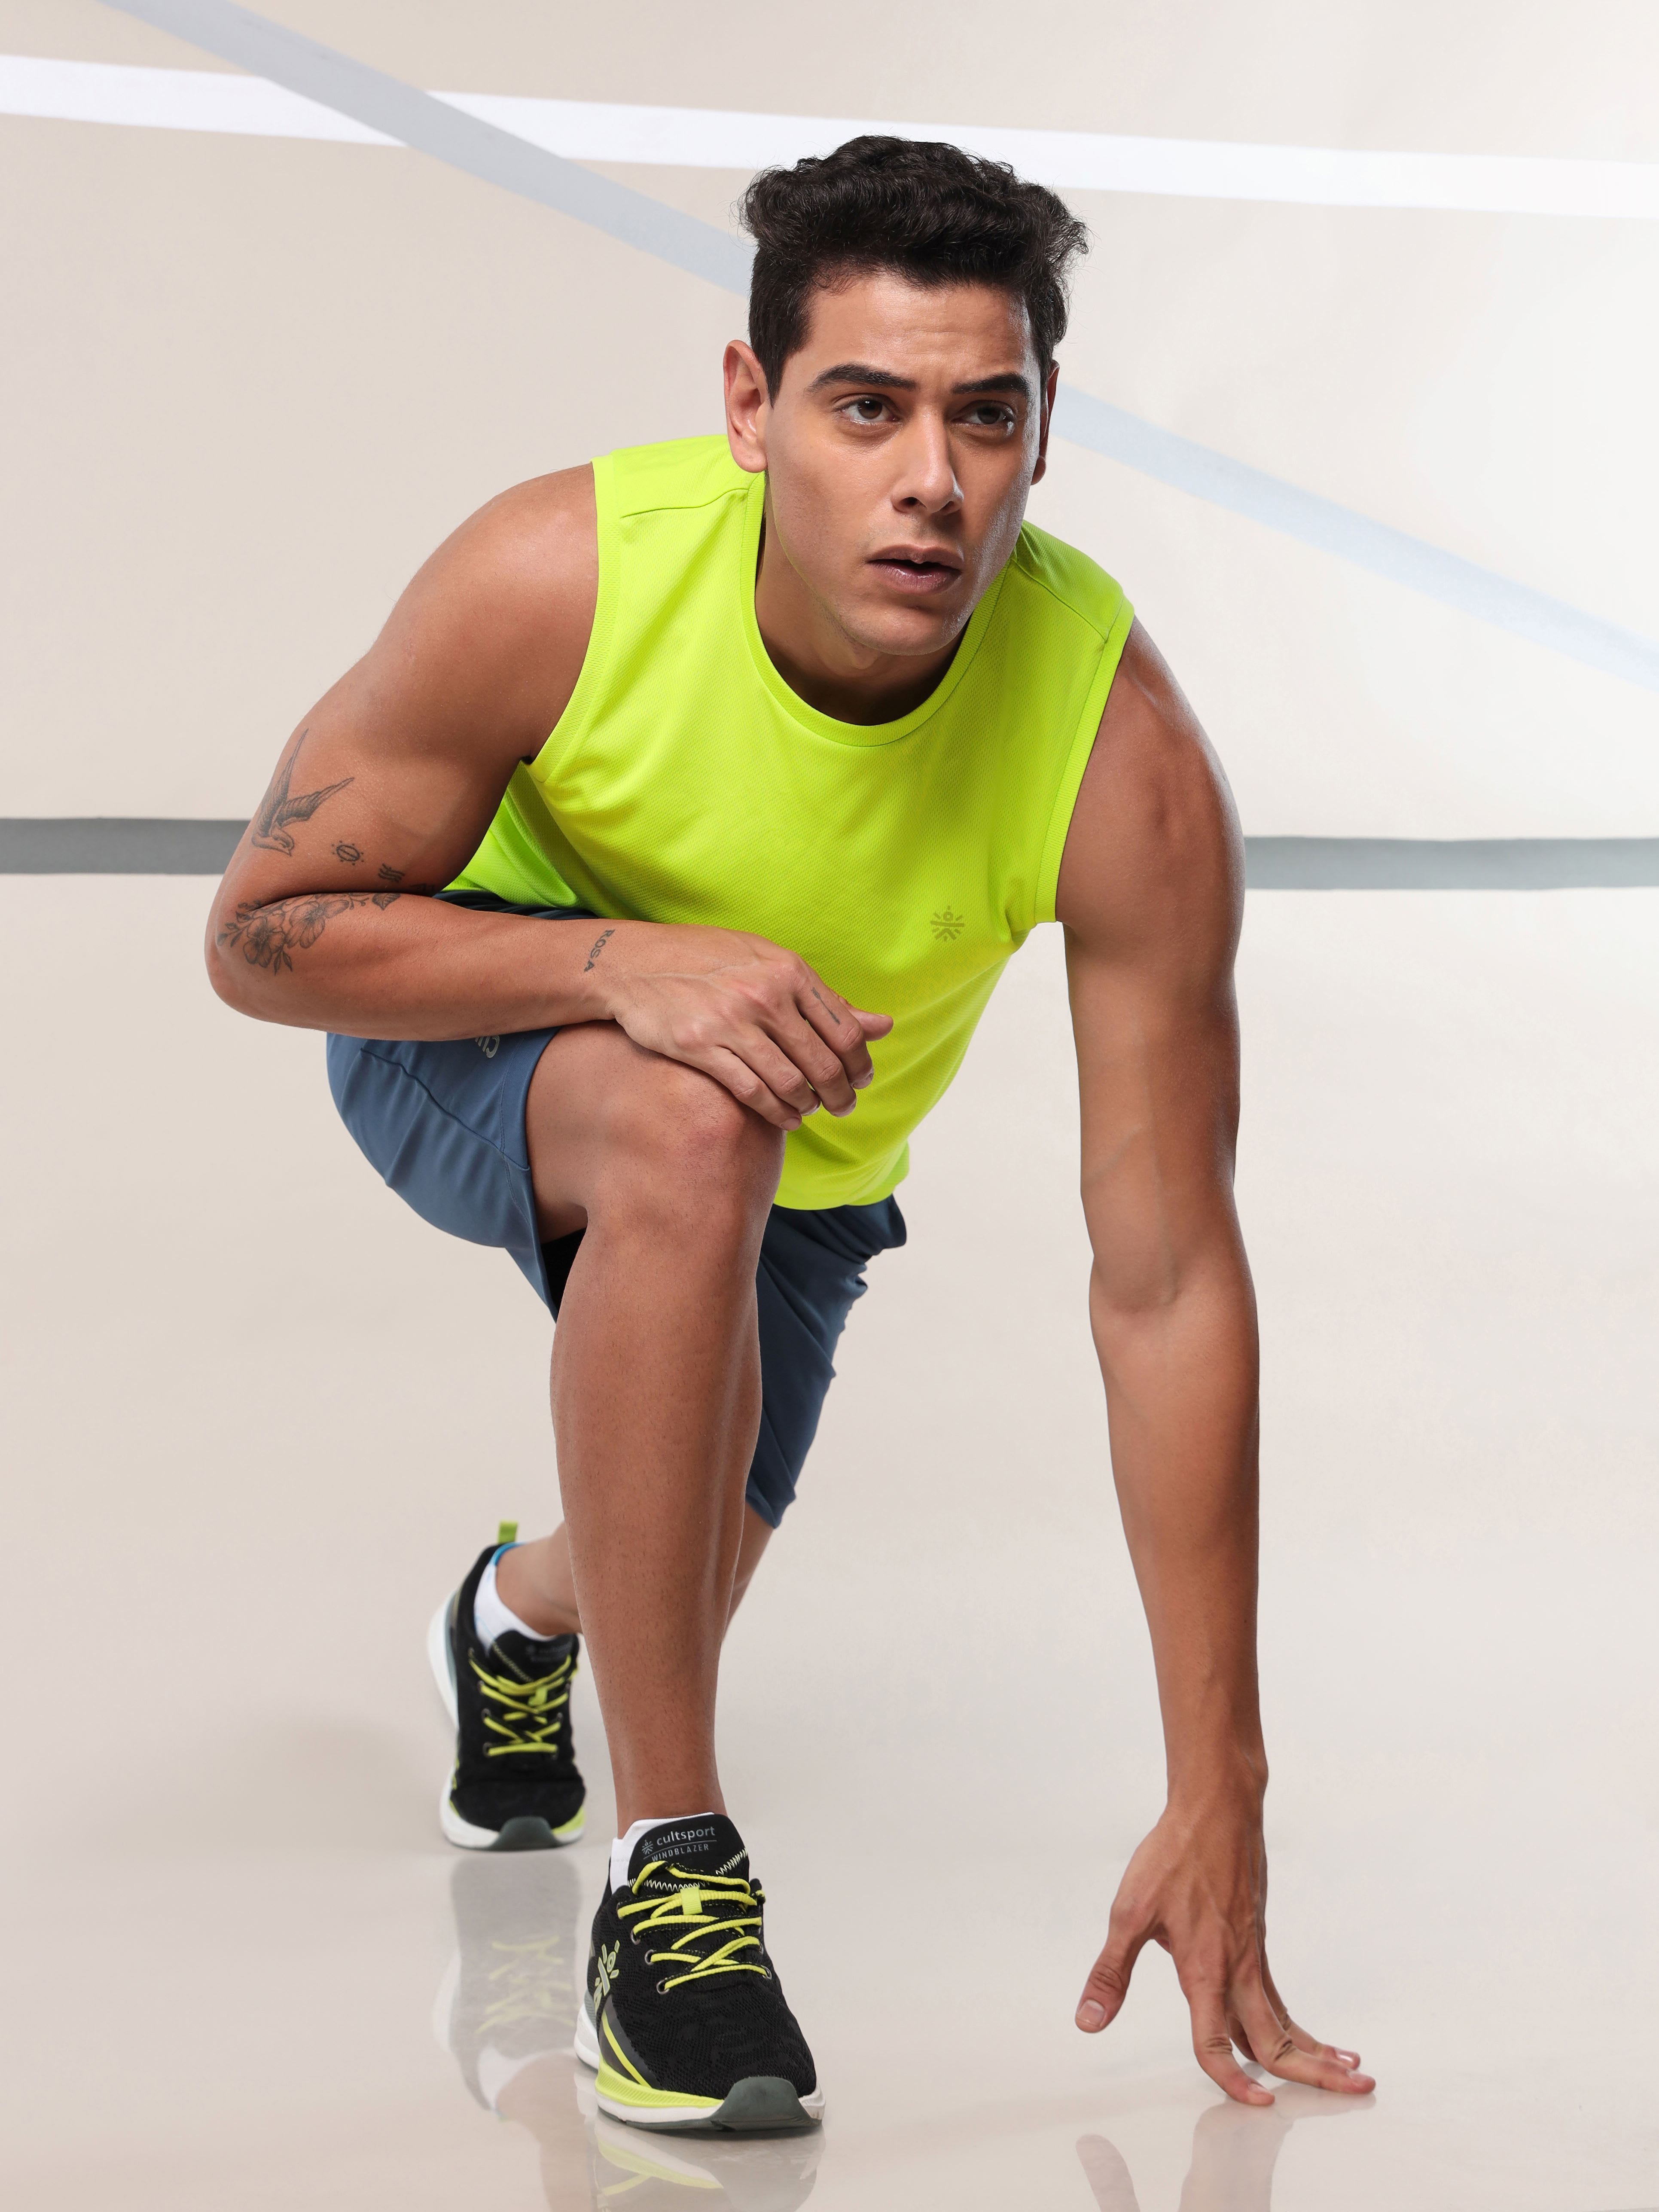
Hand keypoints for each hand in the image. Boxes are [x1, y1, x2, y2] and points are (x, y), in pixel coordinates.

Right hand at [599, 923, 892, 1130]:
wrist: (634, 962)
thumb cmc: (709, 961)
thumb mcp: (769, 964)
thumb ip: (823, 998)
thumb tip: (884, 1026)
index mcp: (788, 971)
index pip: (845, 1030)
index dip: (860, 1064)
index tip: (861, 1080)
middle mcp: (765, 995)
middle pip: (824, 1063)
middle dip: (840, 1094)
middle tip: (842, 1108)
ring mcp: (731, 1022)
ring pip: (791, 1083)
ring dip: (808, 1106)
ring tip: (809, 1111)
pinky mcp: (700, 1047)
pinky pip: (752, 1092)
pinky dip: (776, 1113)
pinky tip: (784, 1118)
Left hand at [1074, 1798, 1373, 2105]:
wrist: (1217, 1808)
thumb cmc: (1172, 1856)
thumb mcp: (1128, 1912)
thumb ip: (1110, 1974)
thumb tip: (1088, 2022)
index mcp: (1204, 1969)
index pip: (1217, 2043)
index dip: (1233, 2080)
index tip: (1255, 2106)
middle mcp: (1237, 1969)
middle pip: (1277, 2040)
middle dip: (1315, 2075)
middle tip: (1356, 2098)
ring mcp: (1253, 1955)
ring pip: (1286, 2019)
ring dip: (1317, 2052)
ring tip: (1352, 2076)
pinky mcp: (1258, 1940)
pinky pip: (1279, 1995)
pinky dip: (1299, 2023)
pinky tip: (1310, 2035)